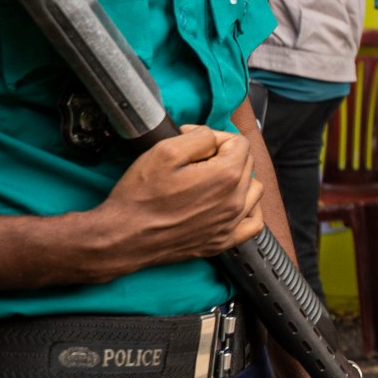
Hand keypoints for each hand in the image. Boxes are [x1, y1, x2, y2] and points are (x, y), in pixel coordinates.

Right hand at [87, 125, 262, 273]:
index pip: (239, 142)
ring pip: (253, 190)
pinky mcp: (223, 242)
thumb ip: (199, 135)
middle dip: (224, 156)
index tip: (195, 145)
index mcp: (226, 176)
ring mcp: (231, 224)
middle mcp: (235, 201)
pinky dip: (248, 210)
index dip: (216, 138)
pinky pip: (254, 223)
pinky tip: (230, 204)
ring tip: (211, 180)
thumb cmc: (140, 196)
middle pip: (246, 164)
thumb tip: (211, 137)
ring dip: (238, 180)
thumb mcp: (164, 150)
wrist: (124, 237)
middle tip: (195, 161)